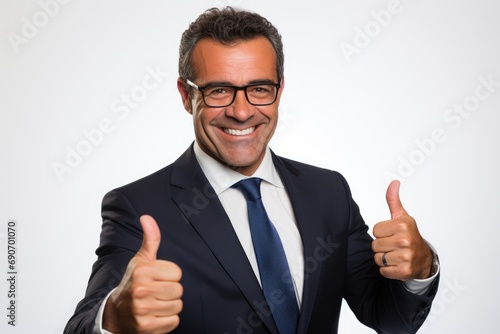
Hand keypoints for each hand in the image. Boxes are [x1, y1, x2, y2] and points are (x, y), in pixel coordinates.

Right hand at [103, 215, 182, 332]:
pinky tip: (155, 315)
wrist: (115, 314)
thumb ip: (150, 239)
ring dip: (169, 306)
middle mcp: (140, 291)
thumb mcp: (140, 260)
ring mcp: (143, 310)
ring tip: (155, 303)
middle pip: (179, 290)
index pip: (177, 273)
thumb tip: (147, 217)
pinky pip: (174, 321)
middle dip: (171, 291)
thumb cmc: (132, 283)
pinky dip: (167, 320)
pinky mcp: (146, 327)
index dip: (170, 275)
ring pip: (177, 306)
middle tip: (157, 292)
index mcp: (141, 272)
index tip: (158, 278)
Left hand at [372, 181, 432, 279]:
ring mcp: (405, 256)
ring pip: (377, 258)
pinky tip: (397, 264)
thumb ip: (393, 200)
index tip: (392, 234)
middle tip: (393, 245)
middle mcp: (404, 240)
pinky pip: (383, 270)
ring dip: (384, 258)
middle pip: (374, 245)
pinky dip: (387, 269)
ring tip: (395, 254)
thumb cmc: (409, 235)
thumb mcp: (402, 217)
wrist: (423, 258)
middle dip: (382, 246)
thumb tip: (394, 182)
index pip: (375, 231)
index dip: (382, 233)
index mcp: (402, 226)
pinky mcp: (404, 271)